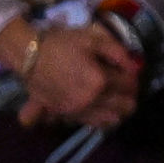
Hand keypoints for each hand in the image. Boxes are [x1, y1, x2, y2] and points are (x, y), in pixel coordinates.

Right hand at [21, 21, 138, 130]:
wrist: (29, 56)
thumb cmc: (62, 44)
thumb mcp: (94, 39)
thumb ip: (118, 53)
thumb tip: (135, 67)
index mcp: (100, 81)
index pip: (129, 85)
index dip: (134, 78)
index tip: (130, 72)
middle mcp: (90, 101)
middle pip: (124, 107)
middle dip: (130, 97)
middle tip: (126, 87)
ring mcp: (76, 112)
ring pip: (109, 120)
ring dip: (117, 111)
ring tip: (116, 101)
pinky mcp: (63, 116)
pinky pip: (89, 123)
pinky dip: (99, 118)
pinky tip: (100, 110)